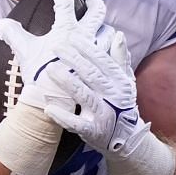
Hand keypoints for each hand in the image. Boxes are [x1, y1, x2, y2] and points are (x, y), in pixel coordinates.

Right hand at [0, 0, 111, 114]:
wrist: (55, 101)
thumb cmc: (40, 76)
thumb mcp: (25, 52)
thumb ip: (14, 35)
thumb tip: (1, 23)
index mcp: (65, 30)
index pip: (64, 2)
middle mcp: (84, 36)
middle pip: (97, 11)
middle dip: (95, 5)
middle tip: (91, 6)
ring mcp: (96, 51)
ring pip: (109, 31)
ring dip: (104, 30)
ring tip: (100, 33)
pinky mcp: (104, 67)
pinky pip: (114, 53)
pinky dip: (111, 50)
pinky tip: (108, 52)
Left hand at [42, 29, 141, 152]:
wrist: (126, 139)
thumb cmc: (121, 104)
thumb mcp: (126, 81)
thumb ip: (120, 59)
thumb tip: (118, 35)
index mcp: (119, 82)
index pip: (103, 61)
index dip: (88, 49)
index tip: (73, 37)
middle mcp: (113, 96)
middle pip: (91, 74)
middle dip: (73, 60)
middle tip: (56, 47)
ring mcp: (103, 114)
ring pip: (84, 95)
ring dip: (66, 82)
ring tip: (50, 70)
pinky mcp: (93, 131)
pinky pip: (77, 124)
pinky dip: (63, 117)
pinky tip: (48, 108)